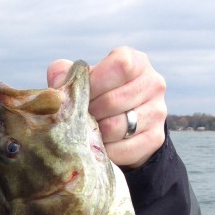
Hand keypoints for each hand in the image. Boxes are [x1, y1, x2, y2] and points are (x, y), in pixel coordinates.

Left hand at [47, 47, 166, 168]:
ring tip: (88, 132)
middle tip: (79, 119)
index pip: (119, 65)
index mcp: (136, 62)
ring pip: (115, 127)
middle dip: (89, 113)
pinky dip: (105, 152)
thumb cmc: (99, 97)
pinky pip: (123, 149)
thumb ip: (65, 75)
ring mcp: (157, 112)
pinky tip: (99, 147)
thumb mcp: (84, 81)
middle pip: (112, 101)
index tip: (81, 95)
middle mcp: (153, 83)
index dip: (94, 82)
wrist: (126, 126)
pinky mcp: (155, 138)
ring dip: (95, 134)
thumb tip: (58, 86)